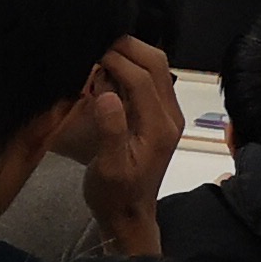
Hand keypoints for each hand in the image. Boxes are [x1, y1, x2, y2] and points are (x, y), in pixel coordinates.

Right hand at [72, 37, 181, 252]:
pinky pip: (150, 81)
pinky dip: (130, 69)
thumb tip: (107, 94)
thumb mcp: (108, 168)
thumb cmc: (114, 195)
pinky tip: (107, 74)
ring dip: (130, 56)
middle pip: (157, 64)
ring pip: (156, 69)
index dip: (117, 60)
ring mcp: (167, 115)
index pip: (143, 78)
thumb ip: (110, 131)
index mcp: (160, 126)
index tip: (90, 52)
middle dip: (128, 48)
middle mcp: (170, 115)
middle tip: (95, 44)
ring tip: (99, 56)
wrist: (129, 217)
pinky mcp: (159, 117)